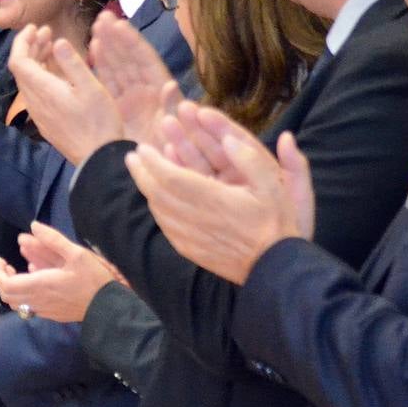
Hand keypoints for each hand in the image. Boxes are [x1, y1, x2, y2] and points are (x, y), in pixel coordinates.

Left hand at [0, 222, 115, 322]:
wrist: (108, 308)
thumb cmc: (93, 279)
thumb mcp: (77, 254)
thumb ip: (53, 240)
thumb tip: (33, 226)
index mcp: (41, 285)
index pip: (7, 284)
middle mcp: (38, 301)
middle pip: (8, 295)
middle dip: (0, 278)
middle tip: (2, 263)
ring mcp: (44, 310)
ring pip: (17, 302)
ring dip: (11, 287)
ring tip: (14, 271)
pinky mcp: (52, 315)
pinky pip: (29, 306)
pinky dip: (23, 293)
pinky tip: (33, 280)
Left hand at [7, 24, 122, 165]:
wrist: (97, 159)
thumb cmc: (99, 122)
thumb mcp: (91, 87)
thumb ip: (72, 62)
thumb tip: (57, 41)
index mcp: (42, 89)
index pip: (18, 60)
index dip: (22, 41)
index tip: (35, 27)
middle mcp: (34, 102)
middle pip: (21, 69)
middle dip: (31, 47)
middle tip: (47, 32)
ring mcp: (38, 114)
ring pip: (28, 81)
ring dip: (36, 61)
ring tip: (52, 48)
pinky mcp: (45, 122)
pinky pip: (35, 93)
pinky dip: (41, 76)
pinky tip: (58, 74)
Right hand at [90, 13, 184, 147]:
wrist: (158, 175)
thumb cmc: (171, 152)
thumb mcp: (175, 131)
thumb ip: (172, 108)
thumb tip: (172, 86)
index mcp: (160, 92)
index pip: (145, 61)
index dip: (132, 43)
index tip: (120, 26)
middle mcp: (146, 91)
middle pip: (129, 59)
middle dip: (117, 39)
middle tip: (103, 19)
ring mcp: (131, 99)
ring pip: (117, 68)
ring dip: (108, 48)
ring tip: (96, 29)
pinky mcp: (119, 108)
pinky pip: (108, 83)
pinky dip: (101, 67)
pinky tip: (93, 52)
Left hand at [125, 109, 312, 284]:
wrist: (273, 268)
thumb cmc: (275, 223)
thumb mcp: (272, 185)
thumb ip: (249, 158)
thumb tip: (227, 138)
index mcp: (212, 199)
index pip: (170, 177)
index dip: (153, 161)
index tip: (143, 147)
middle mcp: (195, 218)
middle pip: (156, 192)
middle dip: (141, 172)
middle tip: (131, 156)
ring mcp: (189, 237)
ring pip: (158, 209)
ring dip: (146, 189)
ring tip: (140, 174)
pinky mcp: (189, 250)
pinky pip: (165, 226)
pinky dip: (156, 208)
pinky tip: (156, 200)